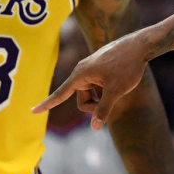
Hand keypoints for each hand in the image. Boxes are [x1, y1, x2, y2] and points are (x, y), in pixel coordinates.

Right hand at [32, 30, 151, 128]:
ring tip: (118, 83)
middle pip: (83, 100)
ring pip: (93, 94)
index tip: (32, 111)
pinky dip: (108, 88)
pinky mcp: (99, 68)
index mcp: (81, 74)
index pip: (60, 94)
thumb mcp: (116, 91)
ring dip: (104, 96)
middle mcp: (82, 71)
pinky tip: (120, 78)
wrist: (141, 46)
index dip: (46, 104)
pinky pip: (99, 86)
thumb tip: (94, 127)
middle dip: (97, 104)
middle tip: (114, 95)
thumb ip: (104, 110)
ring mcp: (91, 69)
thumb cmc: (127, 66)